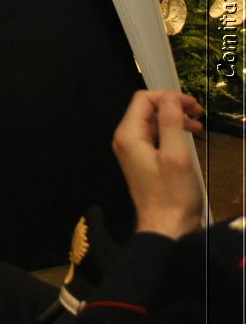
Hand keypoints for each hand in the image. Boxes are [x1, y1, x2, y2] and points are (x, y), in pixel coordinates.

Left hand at [111, 89, 204, 238]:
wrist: (167, 226)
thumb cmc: (172, 195)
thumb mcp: (176, 155)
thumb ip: (170, 123)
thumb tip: (170, 98)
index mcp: (129, 136)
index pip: (143, 100)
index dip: (168, 97)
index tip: (192, 105)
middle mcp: (126, 141)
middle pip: (146, 109)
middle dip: (172, 107)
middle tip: (197, 113)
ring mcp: (133, 151)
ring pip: (152, 123)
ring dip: (174, 120)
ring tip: (196, 126)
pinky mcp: (142, 161)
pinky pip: (154, 137)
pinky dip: (171, 133)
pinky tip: (187, 138)